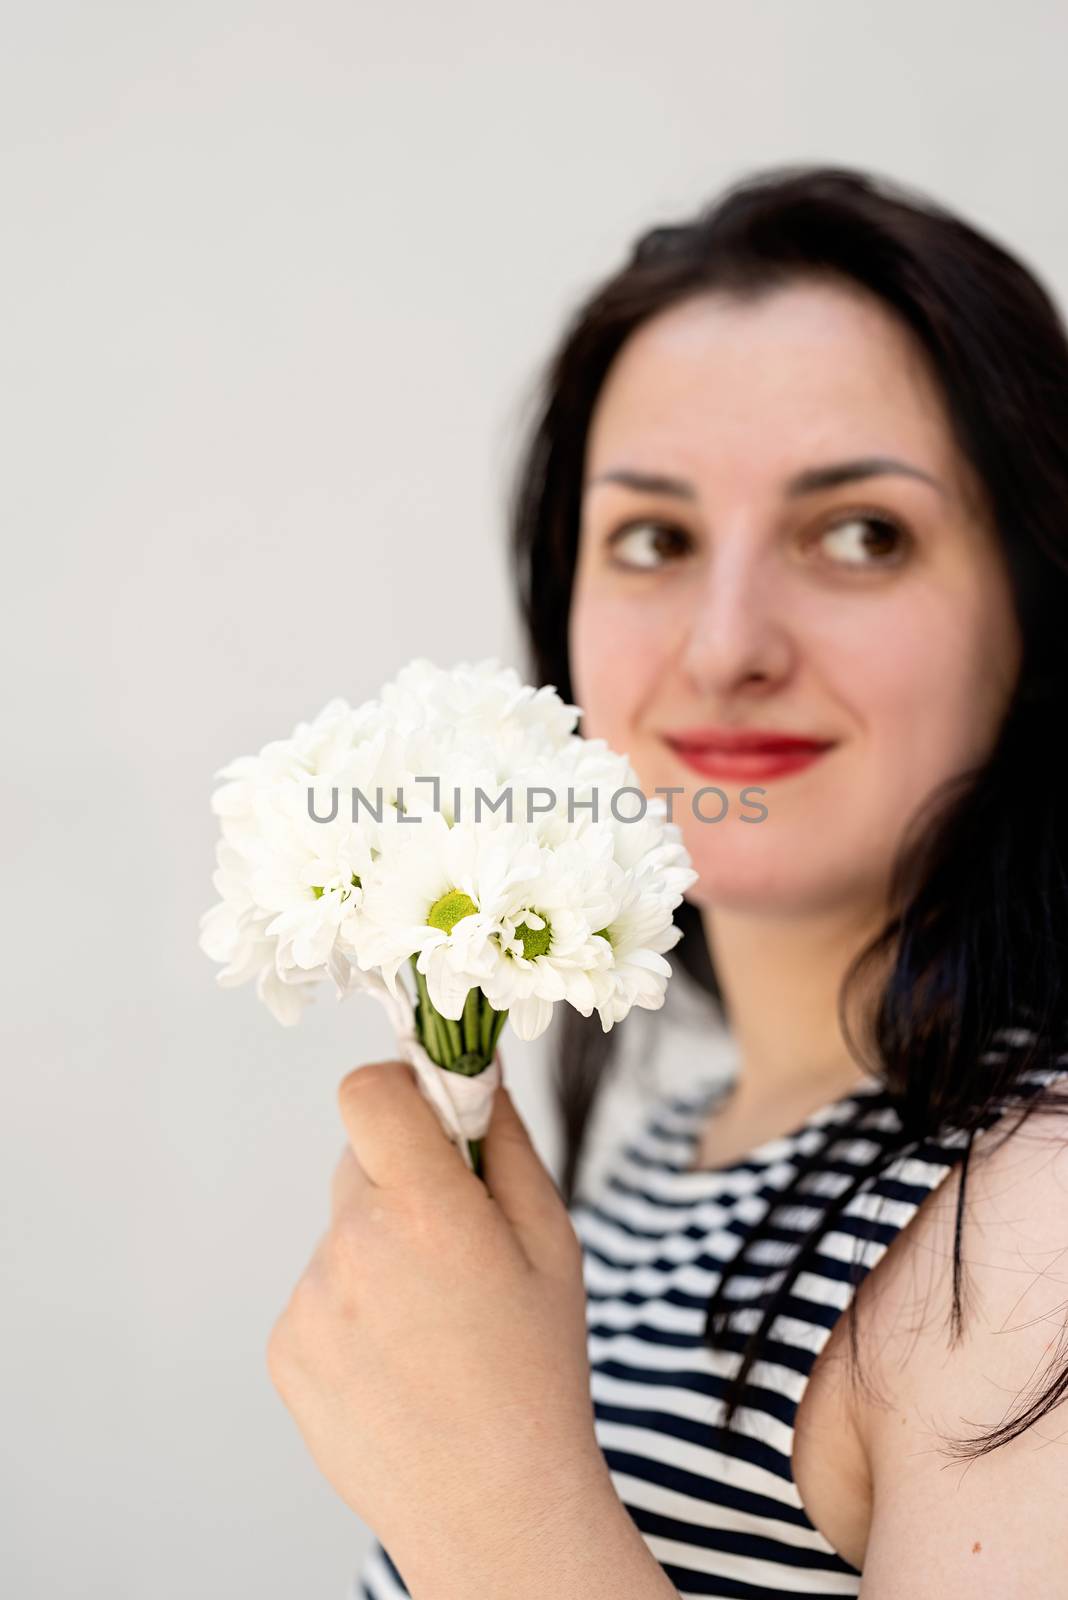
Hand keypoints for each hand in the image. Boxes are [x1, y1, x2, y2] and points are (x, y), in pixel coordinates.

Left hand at [266, 1058, 610, 1579]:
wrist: (491, 1508)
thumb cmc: (537, 1371)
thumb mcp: (553, 1242)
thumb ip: (506, 1143)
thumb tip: (474, 1073)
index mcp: (425, 1210)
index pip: (368, 1091)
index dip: (400, 1088)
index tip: (431, 1117)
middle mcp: (352, 1245)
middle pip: (359, 1160)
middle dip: (403, 1180)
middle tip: (455, 1246)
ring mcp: (310, 1300)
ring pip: (343, 1231)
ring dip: (380, 1249)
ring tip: (433, 1325)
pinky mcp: (286, 1348)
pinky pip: (320, 1289)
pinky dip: (355, 1306)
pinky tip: (401, 1360)